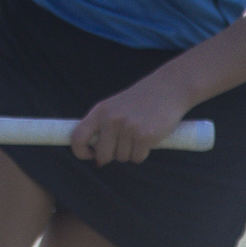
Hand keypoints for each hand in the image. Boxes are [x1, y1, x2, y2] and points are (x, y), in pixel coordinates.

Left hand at [69, 69, 192, 166]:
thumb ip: (102, 126)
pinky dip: (143, 153)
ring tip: (138, 134)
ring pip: (122, 158)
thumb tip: (95, 158)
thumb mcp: (114, 106)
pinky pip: (137, 158)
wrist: (168, 88)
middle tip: (122, 145)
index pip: (77, 137)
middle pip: (102, 155)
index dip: (79, 152)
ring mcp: (128, 128)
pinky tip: (149, 137)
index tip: (89, 155)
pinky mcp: (145, 136)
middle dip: (111, 156)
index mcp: (100, 111)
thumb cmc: (141, 100)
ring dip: (130, 152)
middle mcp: (111, 120)